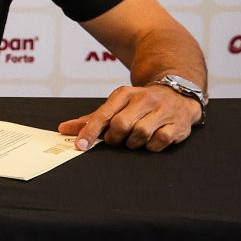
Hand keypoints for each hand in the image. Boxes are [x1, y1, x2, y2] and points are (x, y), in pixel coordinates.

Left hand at [59, 84, 200, 151]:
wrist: (177, 94)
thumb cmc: (139, 104)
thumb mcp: (116, 105)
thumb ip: (91, 119)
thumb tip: (63, 129)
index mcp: (124, 94)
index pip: (103, 114)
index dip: (90, 131)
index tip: (81, 146)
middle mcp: (144, 99)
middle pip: (121, 125)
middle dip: (115, 138)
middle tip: (116, 139)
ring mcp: (162, 111)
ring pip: (140, 134)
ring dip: (133, 143)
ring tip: (134, 138)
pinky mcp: (177, 125)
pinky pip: (159, 141)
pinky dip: (151, 146)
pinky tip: (151, 140)